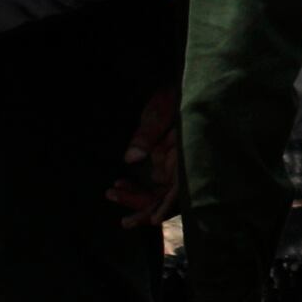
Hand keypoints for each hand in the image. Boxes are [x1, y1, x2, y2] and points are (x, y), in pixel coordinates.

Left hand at [104, 87, 178, 220]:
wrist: (187, 83)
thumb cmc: (178, 92)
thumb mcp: (161, 108)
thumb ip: (148, 132)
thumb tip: (131, 158)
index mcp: (190, 153)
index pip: (183, 187)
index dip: (170, 204)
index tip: (153, 219)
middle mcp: (185, 164)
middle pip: (169, 196)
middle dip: (145, 205)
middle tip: (122, 215)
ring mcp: (177, 165)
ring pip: (160, 193)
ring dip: (138, 196)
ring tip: (112, 193)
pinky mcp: (168, 162)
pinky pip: (155, 183)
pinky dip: (138, 186)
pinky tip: (120, 183)